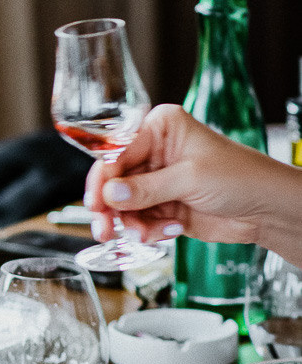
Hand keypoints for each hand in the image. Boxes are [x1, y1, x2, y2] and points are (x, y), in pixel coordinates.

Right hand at [84, 104, 283, 246]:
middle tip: (104, 228)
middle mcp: (154, 152)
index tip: (96, 202)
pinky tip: (171, 231)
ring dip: (132, 223)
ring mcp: (158, 180)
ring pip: (123, 204)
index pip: (117, 152)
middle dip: (111, 207)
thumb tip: (110, 194)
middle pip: (114, 180)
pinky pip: (139, 220)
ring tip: (145, 234)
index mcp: (160, 128)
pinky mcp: (163, 205)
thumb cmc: (240, 177)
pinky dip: (148, 230)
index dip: (103, 179)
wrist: (267, 209)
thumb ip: (147, 188)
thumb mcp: (190, 178)